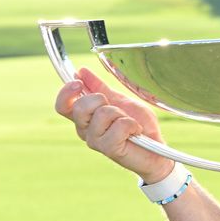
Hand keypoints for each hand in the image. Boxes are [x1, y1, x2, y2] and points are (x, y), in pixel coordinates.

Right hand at [53, 67, 173, 183]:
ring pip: (102, 114)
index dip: (66, 92)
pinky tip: (136, 132)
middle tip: (116, 110)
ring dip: (121, 114)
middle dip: (101, 100)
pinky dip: (131, 125)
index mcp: (85, 118)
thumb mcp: (119, 101)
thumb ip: (100, 88)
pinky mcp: (109, 149)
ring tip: (129, 123)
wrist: (156, 148)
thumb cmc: (138, 125)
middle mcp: (85, 130)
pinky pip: (118, 127)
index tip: (79, 82)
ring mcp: (95, 141)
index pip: (63, 106)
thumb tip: (82, 71)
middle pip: (80, 107)